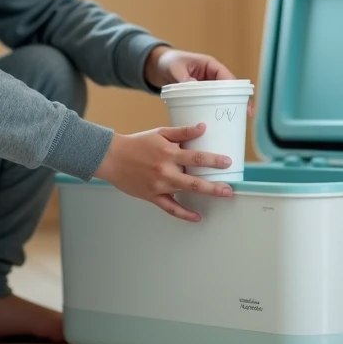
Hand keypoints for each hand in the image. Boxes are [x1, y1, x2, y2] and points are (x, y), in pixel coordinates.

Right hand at [93, 123, 233, 221]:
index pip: (197, 157)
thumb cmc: (136, 143)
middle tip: (229, 189)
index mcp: (168, 153)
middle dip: (215, 186)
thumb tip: (202, 127)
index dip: (214, 160)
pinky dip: (184, 214)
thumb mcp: (160, 132)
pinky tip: (196, 217)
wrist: (112, 157)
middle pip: (195, 181)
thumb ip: (182, 131)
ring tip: (221, 196)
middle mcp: (165, 171)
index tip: (227, 162)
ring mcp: (159, 186)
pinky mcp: (152, 196)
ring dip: (206, 196)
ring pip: (186, 193)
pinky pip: (170, 208)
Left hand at [144, 46, 255, 117]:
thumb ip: (183, 78)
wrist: (156, 67)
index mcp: (210, 65)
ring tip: (236, 123)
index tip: (244, 101)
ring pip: (222, 98)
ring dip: (228, 108)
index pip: (228, 77)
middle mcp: (211, 76)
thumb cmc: (167, 63)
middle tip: (246, 116)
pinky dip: (214, 112)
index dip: (238, 89)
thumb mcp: (175, 69)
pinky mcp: (200, 95)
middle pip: (230, 89)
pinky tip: (216, 125)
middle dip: (239, 101)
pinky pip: (211, 103)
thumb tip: (193, 86)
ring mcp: (207, 86)